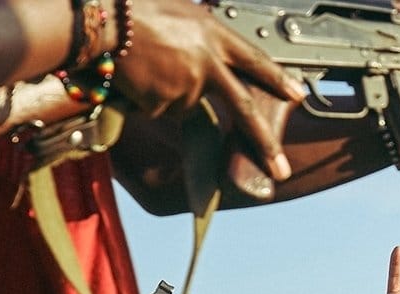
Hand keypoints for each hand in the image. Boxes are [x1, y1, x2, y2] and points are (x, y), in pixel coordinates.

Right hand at [117, 0, 304, 181]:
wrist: (101, 19)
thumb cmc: (133, 6)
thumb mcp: (179, 10)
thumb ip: (202, 35)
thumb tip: (213, 52)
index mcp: (213, 35)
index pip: (255, 61)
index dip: (277, 80)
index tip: (298, 96)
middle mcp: (208, 63)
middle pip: (243, 107)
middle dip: (264, 142)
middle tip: (280, 171)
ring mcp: (187, 85)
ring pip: (185, 104)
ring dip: (169, 92)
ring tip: (146, 64)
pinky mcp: (164, 102)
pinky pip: (159, 109)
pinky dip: (147, 99)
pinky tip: (136, 76)